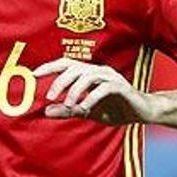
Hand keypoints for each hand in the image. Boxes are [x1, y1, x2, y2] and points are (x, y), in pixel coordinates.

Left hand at [34, 57, 154, 124]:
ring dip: (75, 91)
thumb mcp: (86, 111)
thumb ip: (68, 110)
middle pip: (74, 68)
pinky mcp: (121, 87)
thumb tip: (46, 112)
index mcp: (88, 73)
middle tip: (50, 97)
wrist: (143, 112)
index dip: (49, 67)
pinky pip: (103, 88)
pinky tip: (84, 108)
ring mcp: (110, 77)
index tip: (34, 74)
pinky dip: (92, 98)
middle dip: (59, 81)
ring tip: (69, 105)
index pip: (65, 64)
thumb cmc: (114, 109)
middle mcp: (98, 70)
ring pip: (87, 76)